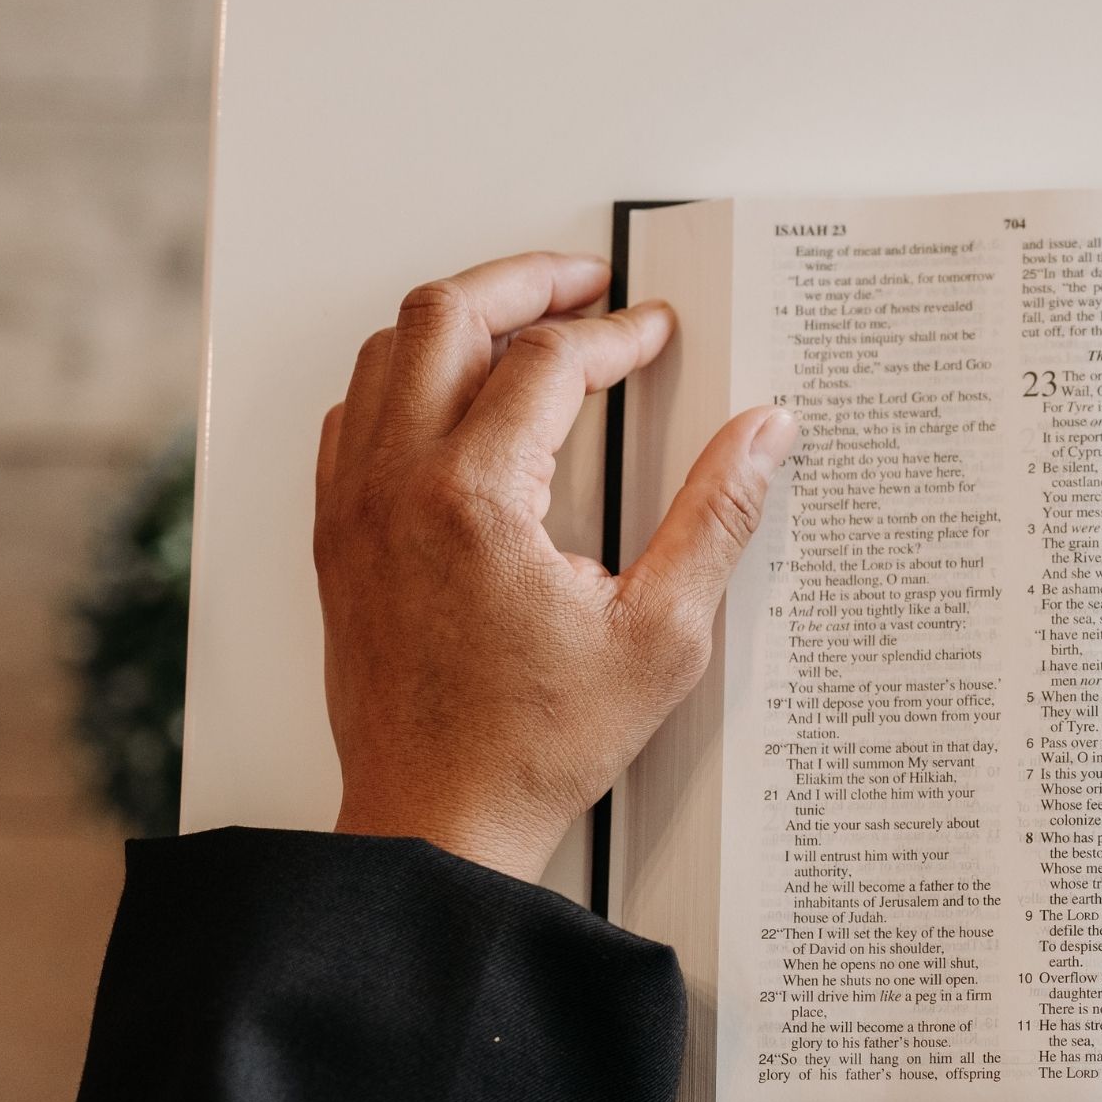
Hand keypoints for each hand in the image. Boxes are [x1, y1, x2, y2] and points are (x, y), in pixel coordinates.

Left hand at [314, 252, 796, 880]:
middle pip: (446, 316)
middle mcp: (398, 485)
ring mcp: (355, 507)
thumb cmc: (536, 743)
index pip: (548, 362)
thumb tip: (762, 436)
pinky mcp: (338, 535)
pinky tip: (456, 395)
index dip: (617, 333)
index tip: (657, 334)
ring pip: (388, 351)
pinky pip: (355, 412)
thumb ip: (718, 518)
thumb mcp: (663, 633)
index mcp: (475, 498)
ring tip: (529, 322)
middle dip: (527, 282)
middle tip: (589, 284)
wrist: (439, 819)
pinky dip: (407, 376)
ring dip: (462, 319)